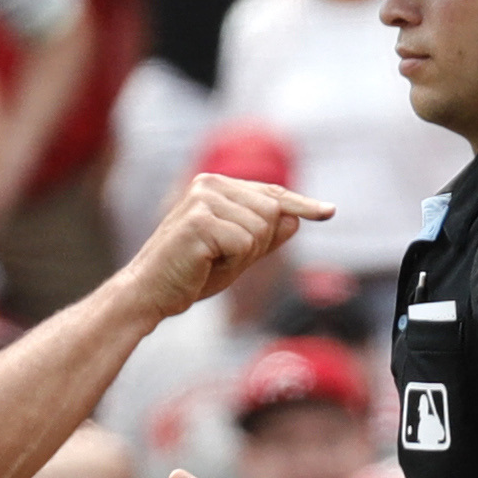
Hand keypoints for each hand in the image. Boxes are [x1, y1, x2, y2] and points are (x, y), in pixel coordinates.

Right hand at [123, 173, 331, 320]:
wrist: (149, 293)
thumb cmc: (190, 275)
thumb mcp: (236, 255)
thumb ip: (265, 236)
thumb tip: (294, 219)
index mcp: (215, 185)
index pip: (270, 193)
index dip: (302, 205)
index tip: (328, 212)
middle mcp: (208, 183)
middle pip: (272, 212)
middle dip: (257, 245)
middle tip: (221, 258)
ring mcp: (203, 199)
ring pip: (261, 228)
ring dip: (243, 255)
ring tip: (209, 261)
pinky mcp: (200, 221)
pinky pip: (245, 244)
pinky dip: (232, 263)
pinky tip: (204, 265)